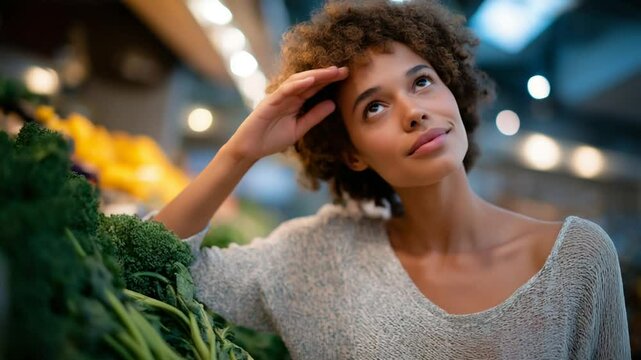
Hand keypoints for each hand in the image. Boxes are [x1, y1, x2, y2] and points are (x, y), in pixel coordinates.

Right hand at [224, 66, 348, 161]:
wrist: (250, 149)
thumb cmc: (271, 139)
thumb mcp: (299, 129)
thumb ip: (314, 117)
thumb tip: (333, 104)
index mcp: (295, 102)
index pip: (314, 88)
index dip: (329, 81)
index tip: (346, 75)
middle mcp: (287, 96)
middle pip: (309, 81)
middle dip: (326, 74)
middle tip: (344, 69)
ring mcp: (277, 97)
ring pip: (298, 81)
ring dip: (315, 75)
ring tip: (331, 72)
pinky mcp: (269, 102)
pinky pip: (284, 91)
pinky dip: (297, 85)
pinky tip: (310, 80)